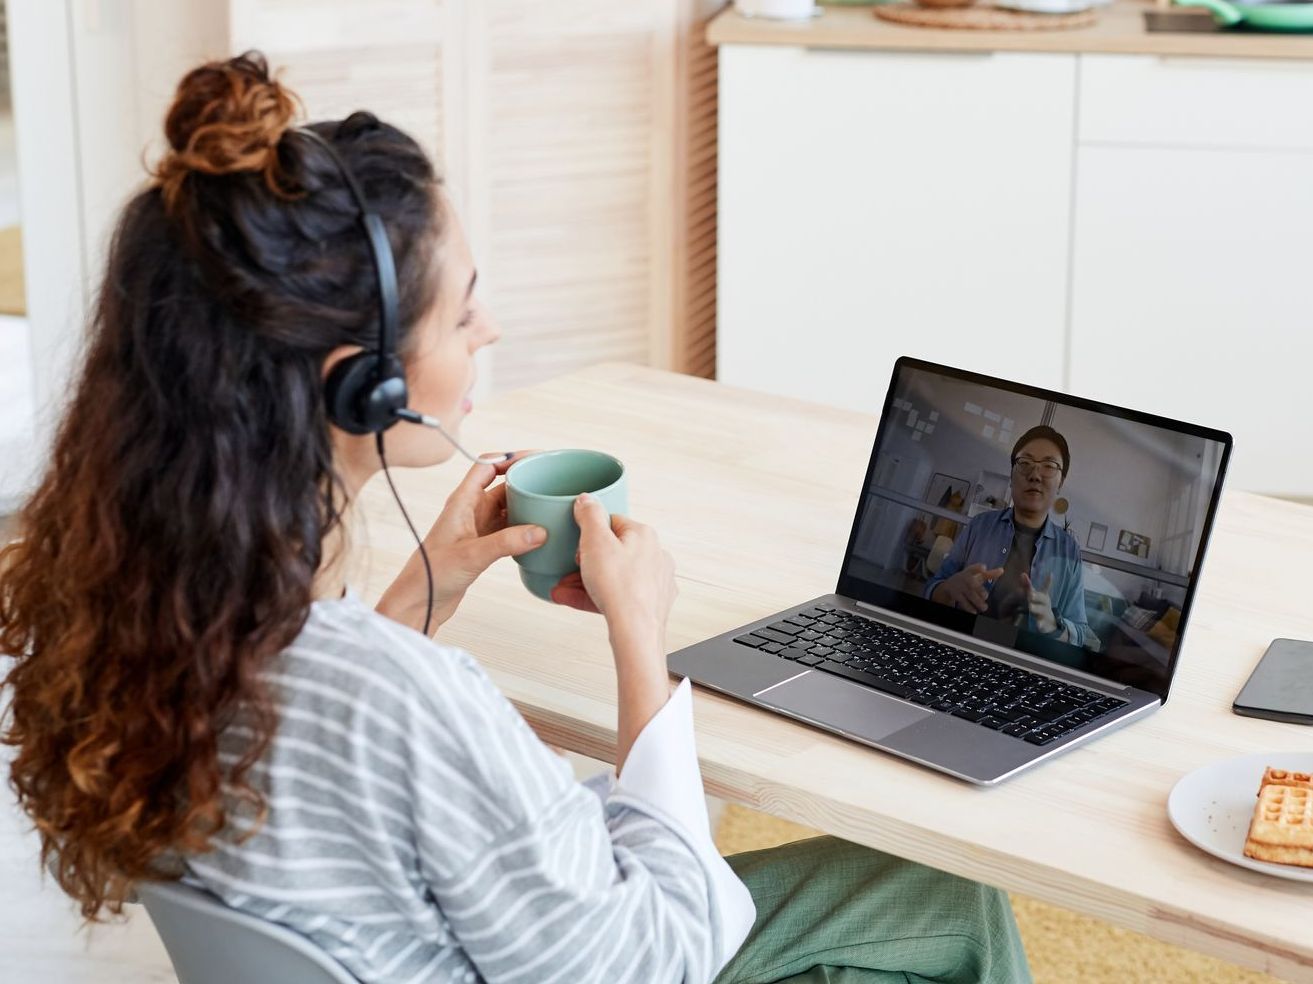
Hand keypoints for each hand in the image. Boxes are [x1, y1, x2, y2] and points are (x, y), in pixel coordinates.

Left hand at [376, 450, 543, 634]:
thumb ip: (505, 542)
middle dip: (525, 481)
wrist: (419, 601)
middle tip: (550, 482)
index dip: (510, 457)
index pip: (487, 465)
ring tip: (549, 505)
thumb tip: (539, 531)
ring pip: (507, 507)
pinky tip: (538, 534)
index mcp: (462, 501)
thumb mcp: (471, 555)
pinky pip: (508, 528)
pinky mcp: (482, 546)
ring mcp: (477, 528)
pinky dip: (524, 528)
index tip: (535, 458)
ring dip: (526, 505)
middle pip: (502, 485)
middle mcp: (470, 510)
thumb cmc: (431, 574)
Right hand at [550, 493, 676, 645]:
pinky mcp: (651, 603)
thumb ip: (589, 515)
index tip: (576, 545)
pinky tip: (573, 600)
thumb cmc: (619, 587)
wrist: (636, 631)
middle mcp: (655, 555)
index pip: (612, 523)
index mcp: (644, 534)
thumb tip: (587, 499)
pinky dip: (596, 597)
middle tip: (565, 570)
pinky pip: (619, 595)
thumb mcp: (595, 541)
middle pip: (612, 552)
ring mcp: (654, 581)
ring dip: (584, 581)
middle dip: (583, 562)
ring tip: (561, 589)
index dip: (589, 534)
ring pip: (613, 576)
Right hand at [938, 563, 1003, 613]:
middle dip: (980, 590)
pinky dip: (968, 608)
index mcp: (970, 572)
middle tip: (986, 596)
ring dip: (976, 601)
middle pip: (972, 583)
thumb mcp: (976, 575)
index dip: (978, 568)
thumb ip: (990, 574)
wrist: (948, 586)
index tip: (984, 568)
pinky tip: (973, 612)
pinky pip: (962, 602)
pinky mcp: (956, 596)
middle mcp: (965, 579)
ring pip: (969, 594)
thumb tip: (1002, 570)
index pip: (974, 568)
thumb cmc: (968, 580)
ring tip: (984, 608)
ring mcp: (959, 587)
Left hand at [1021, 572, 1058, 634]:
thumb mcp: (1035, 595)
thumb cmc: (1040, 605)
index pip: (1042, 587)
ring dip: (1036, 608)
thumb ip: (1027, 586)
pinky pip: (1042, 623)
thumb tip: (1022, 573)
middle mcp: (1045, 603)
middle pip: (1042, 598)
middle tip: (1030, 593)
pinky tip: (1038, 625)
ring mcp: (1045, 613)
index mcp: (1043, 595)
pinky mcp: (1044, 622)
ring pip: (1041, 610)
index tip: (1048, 575)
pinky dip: (1040, 624)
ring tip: (1030, 607)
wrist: (1050, 622)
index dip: (1043, 581)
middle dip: (1036, 595)